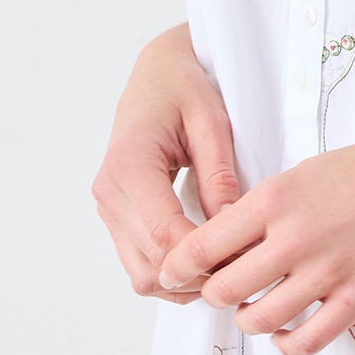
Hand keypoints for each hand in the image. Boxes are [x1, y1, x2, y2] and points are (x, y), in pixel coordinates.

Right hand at [92, 25, 243, 300]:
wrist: (157, 73)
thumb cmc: (184, 88)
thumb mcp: (212, 122)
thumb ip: (220, 176)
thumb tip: (231, 229)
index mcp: (129, 165)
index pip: (164, 235)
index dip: (206, 258)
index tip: (246, 258)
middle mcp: (109, 192)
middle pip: (152, 265)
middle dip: (200, 275)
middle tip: (244, 266)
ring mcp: (108, 208)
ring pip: (142, 275)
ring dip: (185, 281)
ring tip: (228, 264)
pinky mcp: (115, 216)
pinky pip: (140, 264)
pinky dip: (172, 273)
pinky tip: (206, 259)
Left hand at [155, 117, 354, 354]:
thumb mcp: (307, 170)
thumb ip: (266, 206)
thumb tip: (228, 241)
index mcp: (274, 199)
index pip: (200, 247)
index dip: (179, 268)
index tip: (177, 275)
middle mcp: (293, 238)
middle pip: (222, 291)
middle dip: (214, 296)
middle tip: (223, 291)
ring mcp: (327, 272)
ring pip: (258, 320)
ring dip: (249, 320)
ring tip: (256, 310)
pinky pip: (306, 342)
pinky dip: (287, 344)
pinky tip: (287, 332)